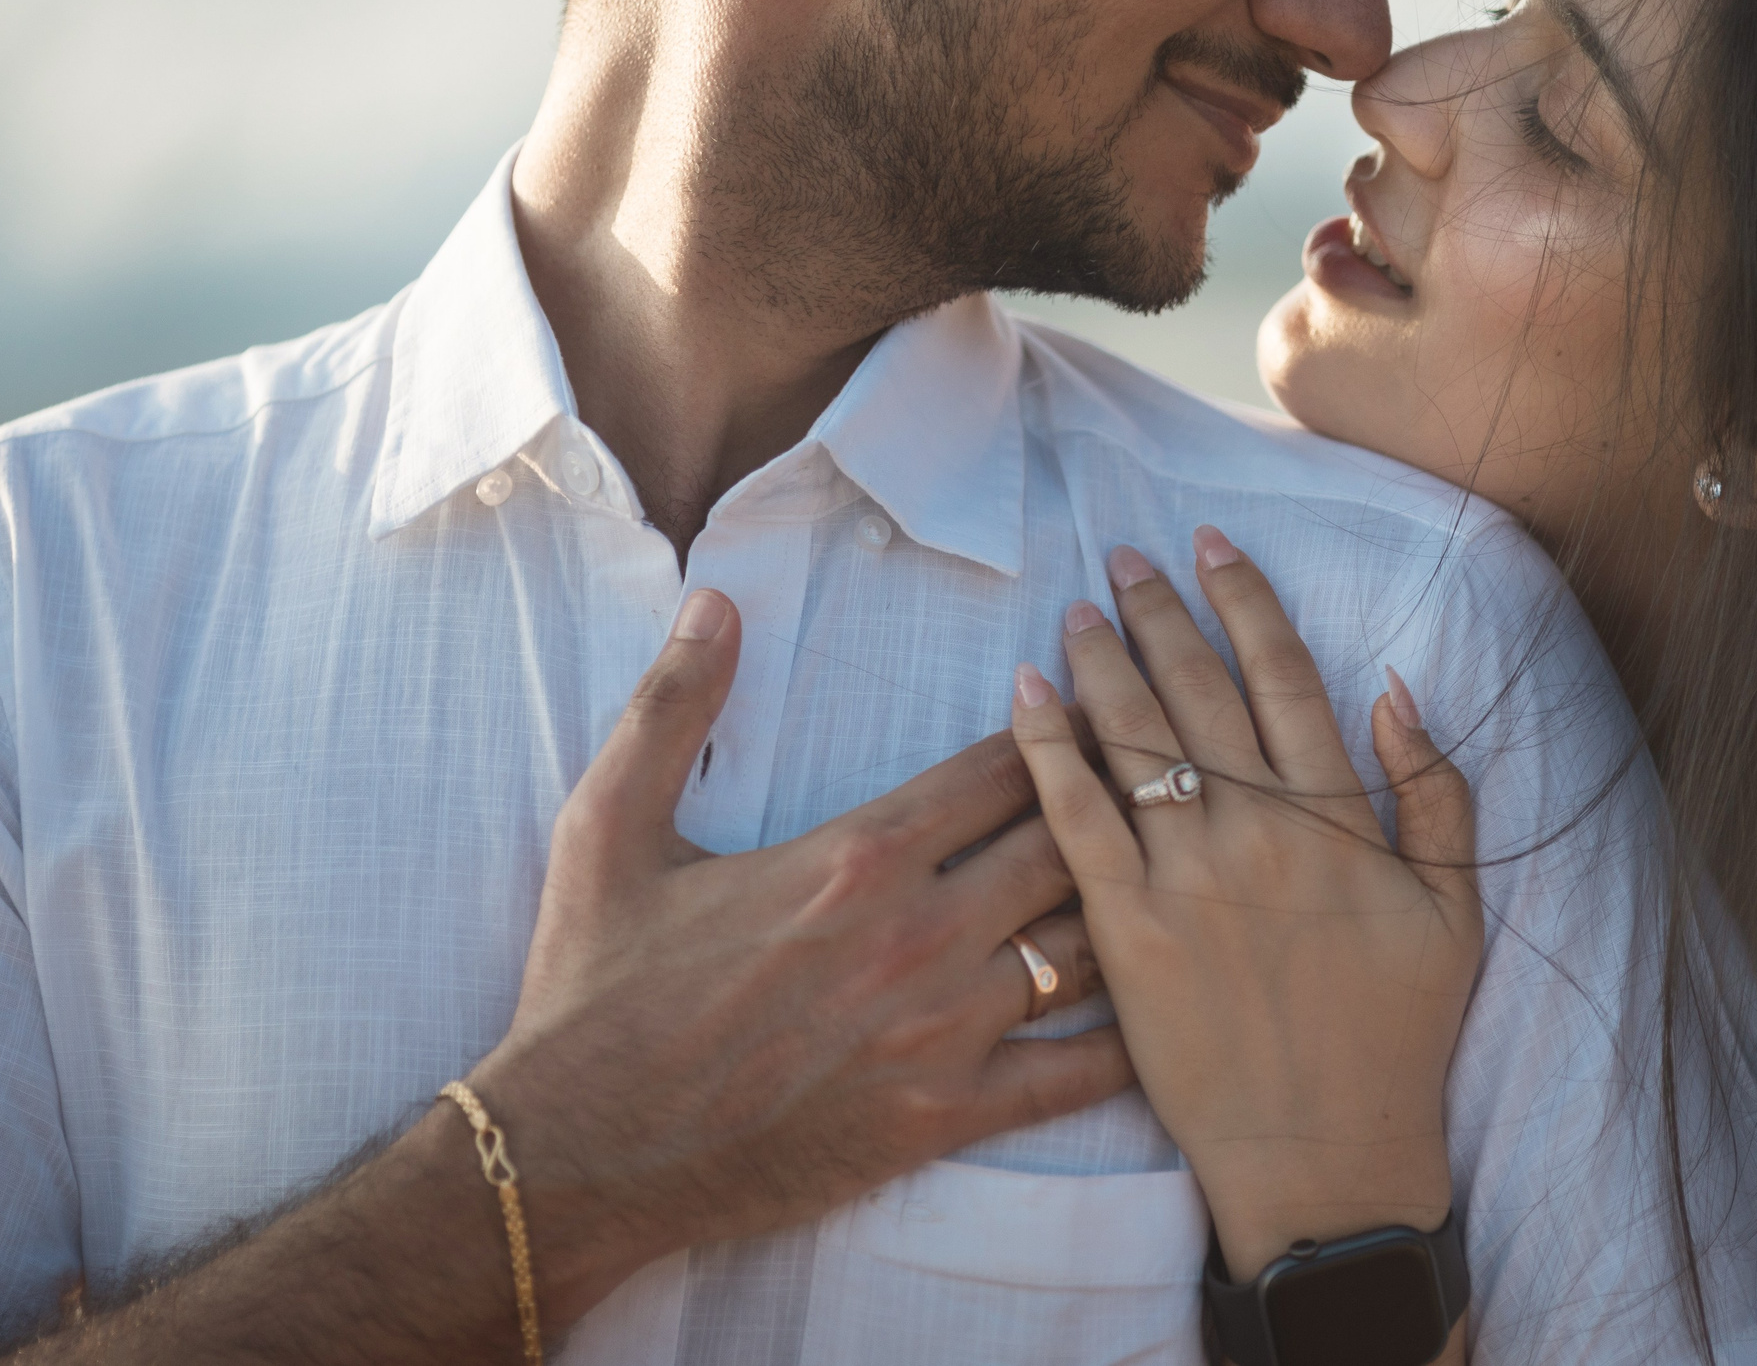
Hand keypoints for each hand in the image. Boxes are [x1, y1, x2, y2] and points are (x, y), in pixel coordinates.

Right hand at [473, 590, 1132, 1317]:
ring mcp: (941, 1029)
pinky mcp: (944, 1118)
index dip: (1068, 730)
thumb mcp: (607, 827)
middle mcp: (920, 932)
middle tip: (1172, 785)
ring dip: (1134, 910)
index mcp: (858, 854)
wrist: (575, 1154)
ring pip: (1089, 947)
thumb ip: (672, 705)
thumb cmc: (594, 989)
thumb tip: (714, 601)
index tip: (1107, 707)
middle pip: (1070, 843)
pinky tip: (1168, 1014)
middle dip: (1120, 806)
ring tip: (1181, 880)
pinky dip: (1131, 1042)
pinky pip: (1074, 1074)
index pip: (1008, 767)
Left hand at [1008, 528, 1479, 1277]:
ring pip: (1133, 737)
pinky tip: (1026, 694)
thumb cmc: (1397, 1035)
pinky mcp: (1124, 930)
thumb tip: (1394, 688)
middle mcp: (1257, 830)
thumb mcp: (1456, 910)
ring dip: (1102, 660)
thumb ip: (1435, 792)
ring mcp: (1186, 878)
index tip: (1213, 543)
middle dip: (1159, 610)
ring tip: (1079, 609)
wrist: (1325, 1157)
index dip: (1245, 598)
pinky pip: (1076, 819)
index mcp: (1336, 817)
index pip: (1283, 675)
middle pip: (1196, 689)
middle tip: (1124, 556)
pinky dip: (1047, 748)